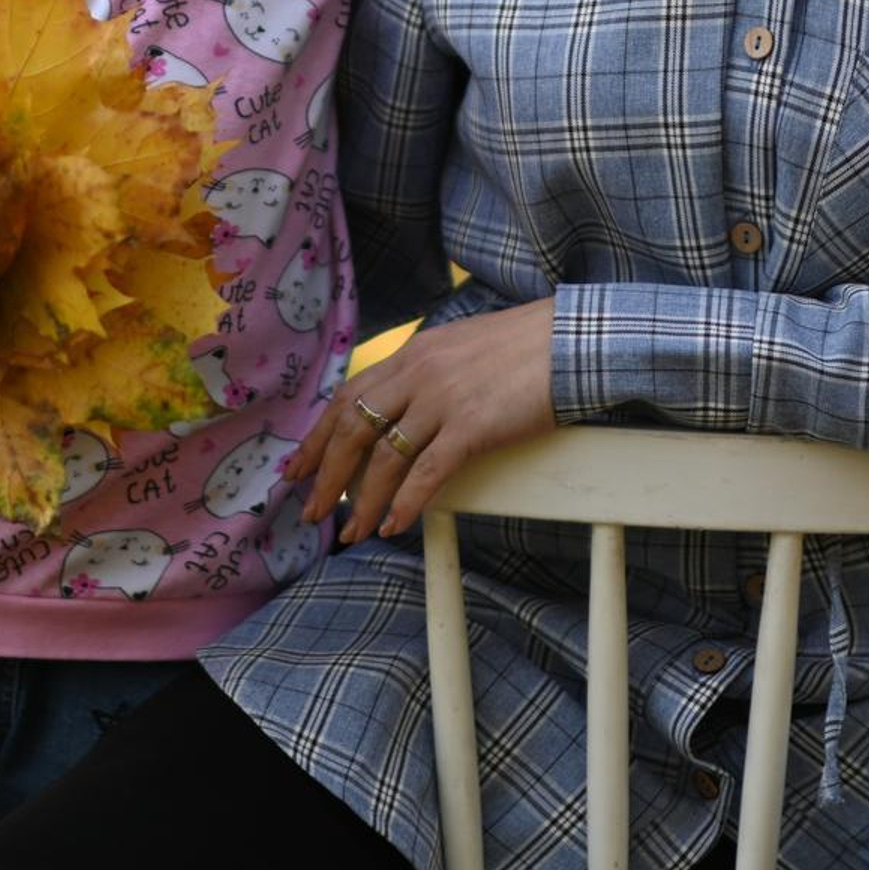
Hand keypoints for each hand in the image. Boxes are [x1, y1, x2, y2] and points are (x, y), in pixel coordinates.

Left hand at [283, 298, 557, 543]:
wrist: (570, 339)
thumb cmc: (524, 346)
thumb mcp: (460, 347)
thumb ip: (427, 372)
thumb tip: (404, 407)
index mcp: (413, 352)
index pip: (349, 395)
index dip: (319, 436)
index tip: (298, 467)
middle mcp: (419, 373)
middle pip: (354, 429)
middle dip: (327, 474)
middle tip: (311, 509)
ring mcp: (443, 399)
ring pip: (384, 458)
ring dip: (361, 501)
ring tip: (351, 531)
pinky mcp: (472, 426)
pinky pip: (426, 473)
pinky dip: (405, 503)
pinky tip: (394, 526)